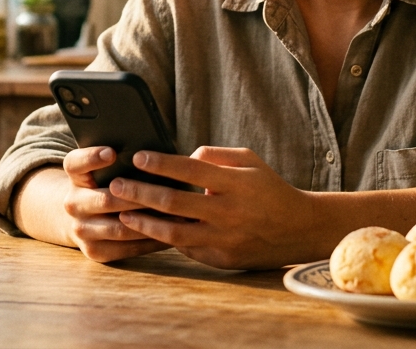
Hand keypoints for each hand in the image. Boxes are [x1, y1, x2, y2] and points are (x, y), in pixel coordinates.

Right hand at [58, 146, 171, 262]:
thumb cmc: (108, 183)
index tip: (112, 152)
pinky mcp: (94, 251)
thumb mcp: (107, 168)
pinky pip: (126, 249)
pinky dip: (151, 241)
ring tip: (178, 215)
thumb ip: (125, 158)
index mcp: (75, 176)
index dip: (92, 157)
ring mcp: (81, 229)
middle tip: (168, 192)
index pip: (75, 163)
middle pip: (105, 200)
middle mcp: (72, 203)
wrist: (83, 217)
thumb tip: (169, 153)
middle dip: (138, 197)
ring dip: (150, 223)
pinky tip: (171, 232)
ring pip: (119, 229)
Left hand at [109, 146, 316, 269]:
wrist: (299, 229)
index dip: (161, 163)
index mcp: (235, 183)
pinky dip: (164, 238)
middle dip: (140, 193)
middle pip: (174, 202)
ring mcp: (224, 238)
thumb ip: (216, 155)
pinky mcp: (221, 259)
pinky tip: (147, 230)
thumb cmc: (269, 189)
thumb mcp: (250, 161)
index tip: (137, 157)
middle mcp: (228, 212)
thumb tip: (184, 157)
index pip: (189, 169)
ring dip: (143, 222)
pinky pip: (186, 248)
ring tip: (122, 213)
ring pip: (173, 232)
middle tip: (115, 186)